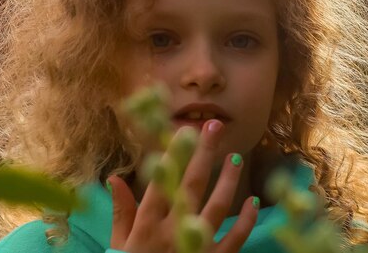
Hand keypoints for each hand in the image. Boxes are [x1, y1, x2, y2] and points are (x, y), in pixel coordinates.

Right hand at [107, 120, 258, 252]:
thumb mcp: (119, 246)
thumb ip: (121, 212)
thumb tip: (114, 178)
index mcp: (147, 226)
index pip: (161, 182)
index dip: (174, 155)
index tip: (184, 130)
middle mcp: (172, 233)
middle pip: (191, 185)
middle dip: (204, 153)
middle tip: (214, 127)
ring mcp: (196, 248)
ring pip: (217, 207)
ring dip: (228, 180)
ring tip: (236, 156)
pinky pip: (235, 239)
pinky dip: (246, 220)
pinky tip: (253, 200)